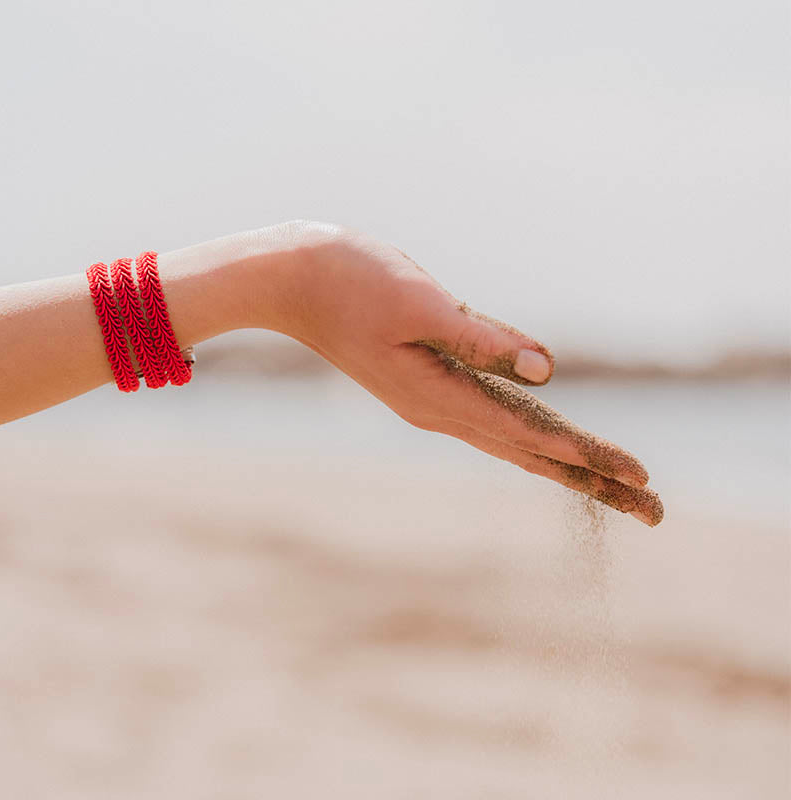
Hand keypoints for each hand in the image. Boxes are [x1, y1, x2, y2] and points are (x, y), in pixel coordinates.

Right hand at [283, 223, 662, 526]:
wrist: (291, 281)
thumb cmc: (351, 281)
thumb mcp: (420, 304)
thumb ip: (482, 339)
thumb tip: (547, 371)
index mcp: (439, 396)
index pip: (531, 434)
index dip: (588, 455)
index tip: (640, 480)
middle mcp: (438, 410)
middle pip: (529, 455)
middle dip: (591, 479)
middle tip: (649, 510)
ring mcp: (430, 401)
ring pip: (513, 441)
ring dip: (565, 463)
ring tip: (611, 484)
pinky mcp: (426, 383)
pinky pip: (491, 419)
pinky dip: (530, 437)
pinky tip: (547, 443)